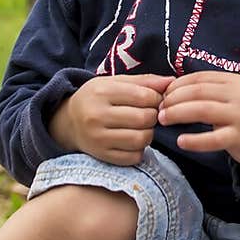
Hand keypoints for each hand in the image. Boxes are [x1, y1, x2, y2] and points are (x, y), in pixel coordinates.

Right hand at [49, 73, 172, 165]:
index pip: (143, 96)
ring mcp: (98, 138)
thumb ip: (144, 81)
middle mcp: (97, 115)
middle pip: (144, 119)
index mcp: (102, 92)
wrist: (68, 121)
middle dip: (153, 117)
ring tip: (141, 128)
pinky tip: (132, 141)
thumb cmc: (97, 98)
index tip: (154, 100)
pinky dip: (139, 150)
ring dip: (148, 134)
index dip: (157, 98)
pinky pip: (133, 157)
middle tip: (148, 115)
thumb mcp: (115, 82)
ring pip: (140, 140)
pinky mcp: (101, 156)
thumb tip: (172, 82)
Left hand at [157, 71, 239, 167]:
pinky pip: (213, 139)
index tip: (162, 95)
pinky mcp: (239, 137)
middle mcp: (237, 95)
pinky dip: (195, 140)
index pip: (198, 78)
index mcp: (232, 80)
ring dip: (179, 114)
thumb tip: (172, 89)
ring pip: (203, 111)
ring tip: (163, 120)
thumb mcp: (230, 94)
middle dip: (173, 99)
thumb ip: (207, 89)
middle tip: (159, 109)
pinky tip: (181, 141)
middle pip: (198, 92)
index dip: (176, 86)